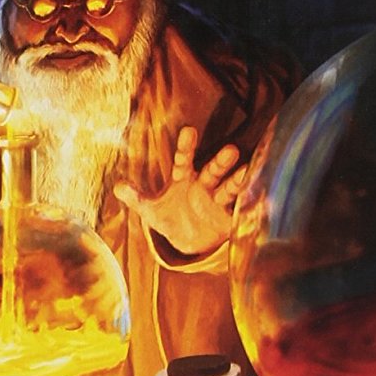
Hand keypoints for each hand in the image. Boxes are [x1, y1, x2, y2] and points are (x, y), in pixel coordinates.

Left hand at [114, 125, 247, 257]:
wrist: (189, 244)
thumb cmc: (171, 220)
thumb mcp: (152, 211)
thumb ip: (137, 198)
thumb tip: (117, 186)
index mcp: (182, 180)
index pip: (183, 161)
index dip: (185, 147)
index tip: (189, 131)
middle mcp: (202, 185)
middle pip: (211, 171)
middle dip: (220, 162)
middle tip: (231, 150)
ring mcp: (217, 200)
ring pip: (228, 187)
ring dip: (237, 179)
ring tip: (247, 171)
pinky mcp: (229, 216)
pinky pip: (239, 207)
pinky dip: (247, 201)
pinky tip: (258, 193)